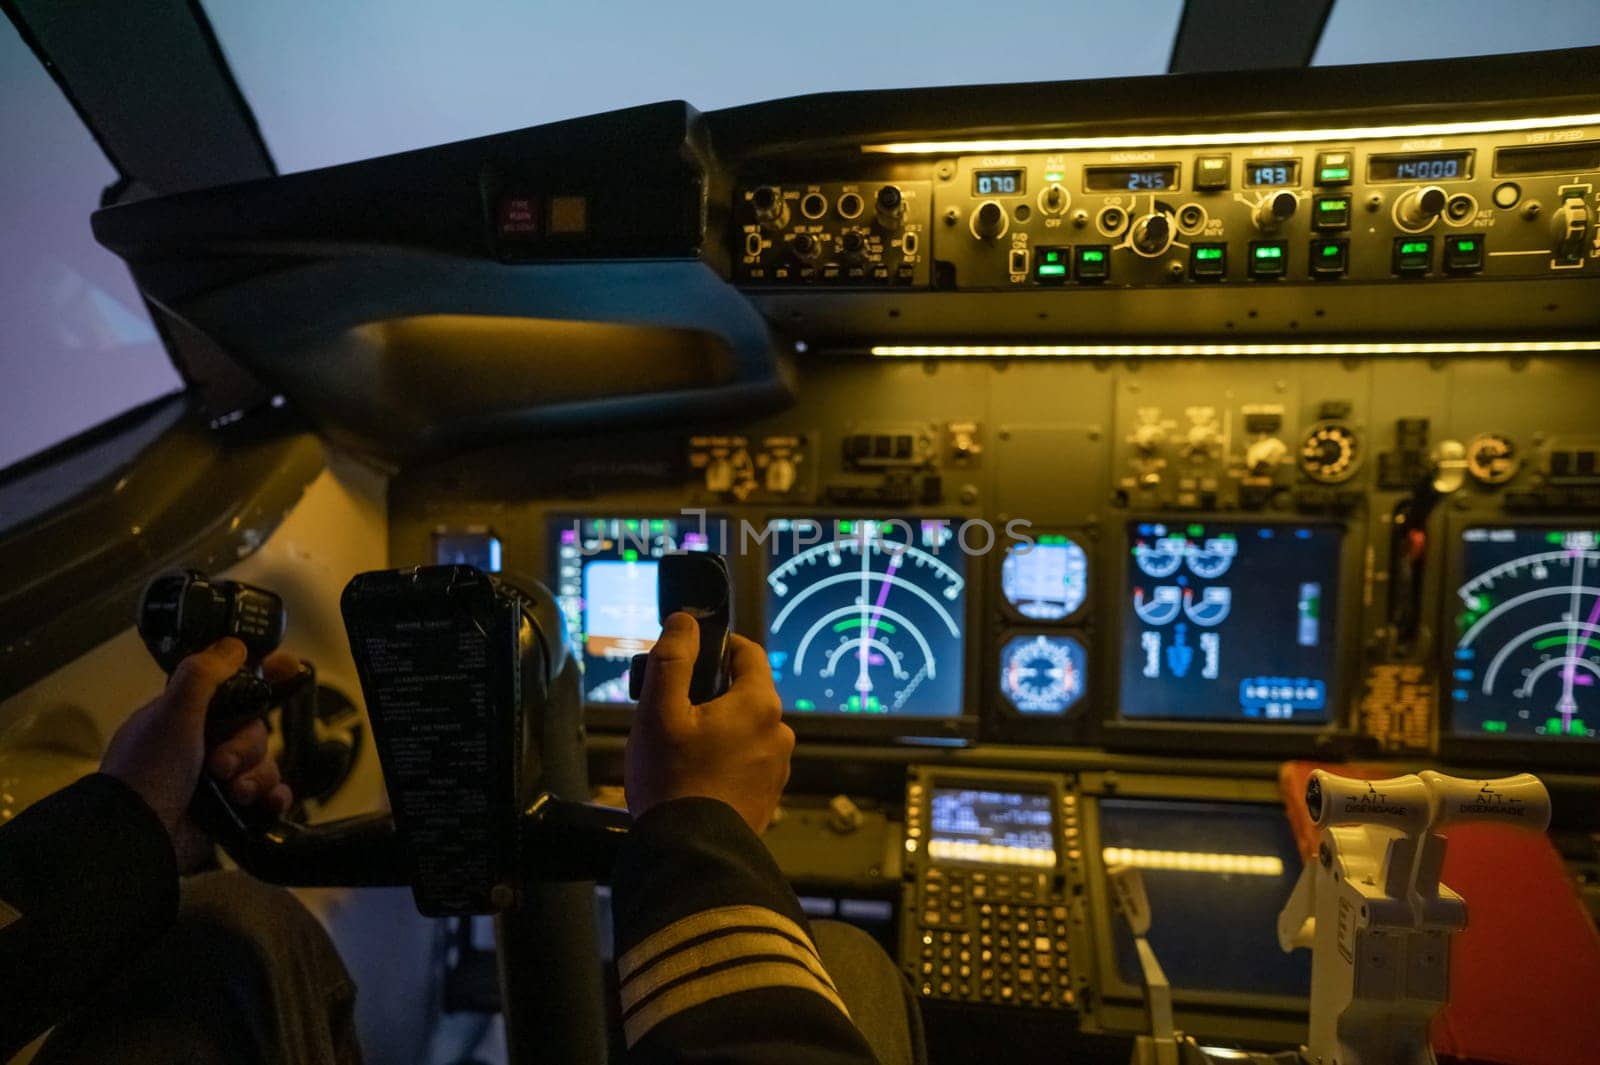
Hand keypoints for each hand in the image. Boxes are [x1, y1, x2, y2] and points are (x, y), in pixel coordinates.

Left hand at [101, 638, 296, 868]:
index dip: (262, 677)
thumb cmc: (149, 769)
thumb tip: (234, 643)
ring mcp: (218, 780)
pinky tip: (267, 803)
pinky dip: (273, 798)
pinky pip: (269, 796)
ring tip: (234, 794)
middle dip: (245, 747)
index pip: (233, 687)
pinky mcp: (231, 811)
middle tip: (219, 765)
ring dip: (256, 777)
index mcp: (186, 717)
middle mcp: (203, 744)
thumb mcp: (171, 712)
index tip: (289, 667)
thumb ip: (203, 673)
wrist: (138, 836)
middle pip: (255, 730)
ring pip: (264, 763)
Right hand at [625, 613, 792, 833]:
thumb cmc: (672, 781)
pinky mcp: (769, 794)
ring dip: (718, 729)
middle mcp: (779, 731)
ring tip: (678, 750)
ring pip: (746, 728)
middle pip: (745, 692)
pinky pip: (747, 761)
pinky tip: (695, 776)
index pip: (749, 653)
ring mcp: (778, 766)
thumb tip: (685, 622)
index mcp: (759, 704)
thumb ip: (672, 658)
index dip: (719, 646)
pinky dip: (725, 760)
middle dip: (711, 693)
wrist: (691, 855)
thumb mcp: (658, 711)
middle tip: (671, 710)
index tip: (691, 654)